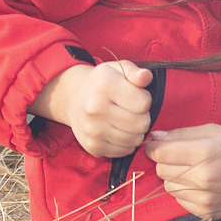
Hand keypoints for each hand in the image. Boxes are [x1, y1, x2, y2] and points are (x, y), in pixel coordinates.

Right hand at [30, 61, 151, 157]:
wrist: (75, 99)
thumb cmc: (103, 83)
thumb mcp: (118, 69)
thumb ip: (135, 72)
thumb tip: (145, 77)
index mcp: (104, 85)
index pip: (143, 103)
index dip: (145, 99)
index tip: (136, 96)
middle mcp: (95, 109)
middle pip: (141, 124)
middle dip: (143, 117)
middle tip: (133, 111)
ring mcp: (92, 130)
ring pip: (135, 140)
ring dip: (137, 132)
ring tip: (127, 120)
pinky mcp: (93, 146)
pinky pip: (124, 151)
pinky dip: (127, 143)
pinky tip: (119, 131)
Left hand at [145, 124, 220, 219]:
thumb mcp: (214, 131)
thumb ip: (182, 134)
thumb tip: (154, 138)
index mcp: (205, 153)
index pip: (160, 153)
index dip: (154, 147)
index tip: (159, 144)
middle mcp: (203, 178)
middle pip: (162, 170)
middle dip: (167, 161)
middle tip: (184, 156)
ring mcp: (205, 199)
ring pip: (168, 187)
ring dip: (175, 178)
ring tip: (195, 170)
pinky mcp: (206, 213)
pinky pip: (180, 201)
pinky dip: (185, 192)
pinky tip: (202, 185)